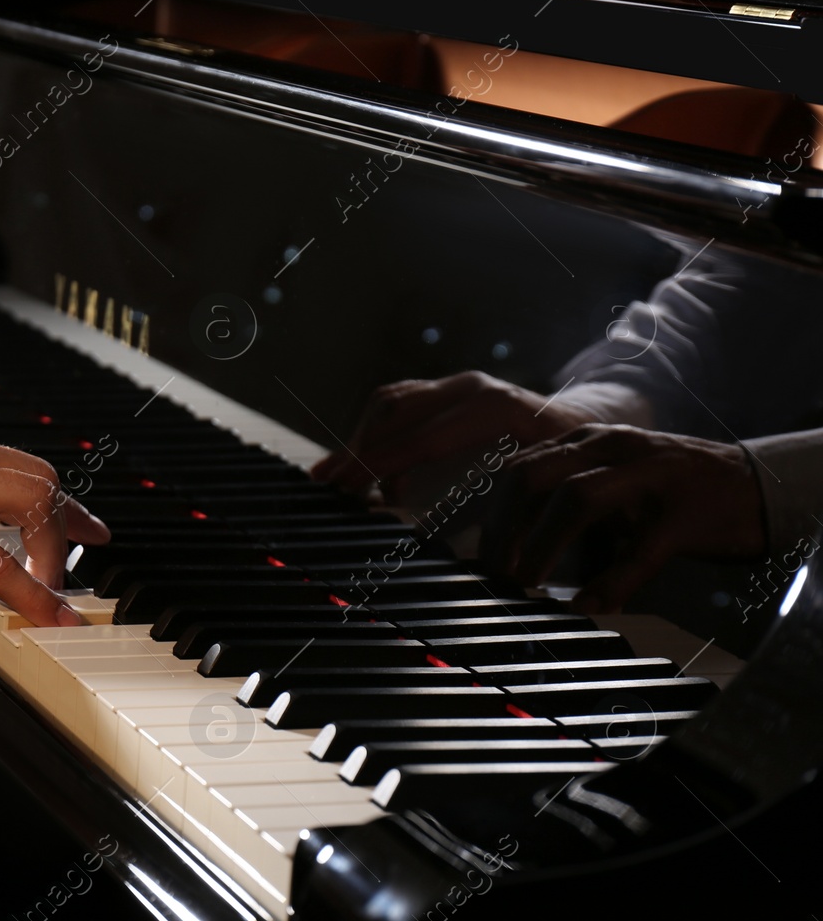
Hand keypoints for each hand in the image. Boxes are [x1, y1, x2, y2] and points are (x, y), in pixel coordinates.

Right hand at [0, 422, 111, 627]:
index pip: (6, 457)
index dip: (42, 489)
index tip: (62, 510)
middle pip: (35, 473)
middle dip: (70, 514)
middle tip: (90, 542)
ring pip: (33, 504)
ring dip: (54, 552)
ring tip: (58, 591)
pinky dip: (33, 595)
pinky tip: (47, 617)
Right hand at [311, 371, 596, 497]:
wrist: (593, 423)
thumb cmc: (567, 464)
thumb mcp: (535, 488)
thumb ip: (486, 509)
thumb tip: (426, 536)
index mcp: (496, 408)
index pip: (422, 436)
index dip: (379, 462)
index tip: (346, 487)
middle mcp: (472, 387)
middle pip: (394, 409)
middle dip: (356, 450)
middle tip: (328, 487)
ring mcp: (457, 384)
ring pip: (389, 403)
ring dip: (361, 441)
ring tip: (339, 481)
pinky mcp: (446, 390)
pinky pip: (397, 405)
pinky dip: (376, 436)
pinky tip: (369, 474)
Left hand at [481, 424, 763, 612]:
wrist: (754, 487)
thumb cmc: (668, 494)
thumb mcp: (609, 485)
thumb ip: (560, 507)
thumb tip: (506, 550)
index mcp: (587, 441)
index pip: (519, 468)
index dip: (490, 515)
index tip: (476, 557)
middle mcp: (612, 447)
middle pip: (533, 476)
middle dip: (503, 529)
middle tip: (494, 574)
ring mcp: (650, 476)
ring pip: (577, 498)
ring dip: (542, 545)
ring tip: (527, 583)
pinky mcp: (684, 515)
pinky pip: (639, 550)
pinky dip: (610, 582)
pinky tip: (591, 605)